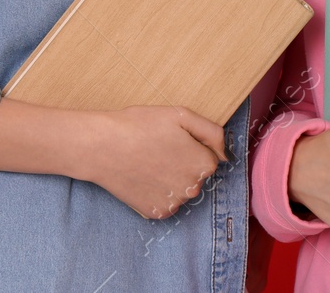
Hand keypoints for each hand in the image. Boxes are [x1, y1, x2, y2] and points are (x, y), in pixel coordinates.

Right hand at [83, 105, 229, 218]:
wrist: (103, 146)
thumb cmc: (140, 125)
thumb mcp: (181, 115)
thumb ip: (212, 133)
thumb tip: (226, 154)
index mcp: (203, 163)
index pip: (209, 158)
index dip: (190, 146)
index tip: (171, 139)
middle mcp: (193, 188)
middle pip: (196, 175)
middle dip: (182, 163)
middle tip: (157, 149)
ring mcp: (175, 204)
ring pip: (181, 190)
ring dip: (170, 179)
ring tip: (148, 162)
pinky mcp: (157, 213)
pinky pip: (166, 202)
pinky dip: (157, 192)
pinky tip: (143, 177)